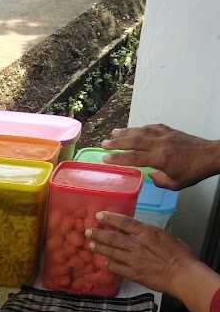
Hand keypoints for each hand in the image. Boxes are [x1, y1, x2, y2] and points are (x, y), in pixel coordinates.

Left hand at [86, 213, 194, 293]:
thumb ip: (151, 235)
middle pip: (113, 237)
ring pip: (111, 252)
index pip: (124, 222)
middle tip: (88, 231)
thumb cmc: (180, 255)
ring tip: (91, 245)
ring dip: (100, 248)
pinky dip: (109, 264)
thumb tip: (143, 234)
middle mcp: (137, 244)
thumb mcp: (166, 237)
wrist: (181, 274)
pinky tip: (104, 263)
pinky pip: (117, 268)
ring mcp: (133, 259)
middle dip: (99, 234)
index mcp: (147, 233)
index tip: (99, 216)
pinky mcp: (133, 273)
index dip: (110, 219)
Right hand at [101, 124, 219, 189]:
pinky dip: (141, 128)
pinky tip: (135, 129)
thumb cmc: (193, 172)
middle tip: (103, 143)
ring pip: (141, 131)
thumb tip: (149, 176)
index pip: (134, 157)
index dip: (118, 158)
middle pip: (133, 141)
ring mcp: (165, 135)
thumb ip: (159, 181)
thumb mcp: (174, 184)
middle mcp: (160, 144)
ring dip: (126, 132)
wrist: (209, 156)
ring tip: (113, 133)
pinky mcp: (170, 131)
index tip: (105, 158)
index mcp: (160, 158)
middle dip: (116, 142)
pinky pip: (152, 127)